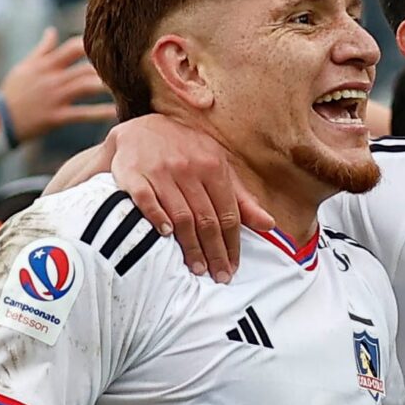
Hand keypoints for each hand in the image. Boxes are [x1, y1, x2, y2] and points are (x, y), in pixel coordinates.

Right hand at [0, 27, 116, 142]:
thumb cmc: (14, 92)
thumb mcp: (24, 67)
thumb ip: (42, 50)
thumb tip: (52, 30)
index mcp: (45, 64)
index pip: (73, 47)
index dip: (93, 44)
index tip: (112, 45)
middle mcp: (52, 78)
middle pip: (85, 67)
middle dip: (106, 69)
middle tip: (127, 72)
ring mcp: (55, 97)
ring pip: (86, 87)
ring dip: (106, 87)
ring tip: (126, 88)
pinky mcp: (56, 116)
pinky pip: (83, 114)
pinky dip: (101, 113)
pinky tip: (116, 112)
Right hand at [108, 116, 274, 280]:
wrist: (141, 129)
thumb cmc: (186, 153)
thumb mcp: (218, 168)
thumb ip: (242, 198)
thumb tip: (270, 225)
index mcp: (214, 166)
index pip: (228, 213)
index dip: (232, 243)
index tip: (232, 267)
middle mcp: (189, 167)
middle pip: (207, 218)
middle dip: (214, 251)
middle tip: (218, 275)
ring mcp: (161, 171)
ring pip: (181, 215)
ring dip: (190, 245)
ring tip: (196, 268)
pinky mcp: (134, 174)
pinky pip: (146, 201)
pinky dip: (157, 220)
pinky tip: (166, 237)